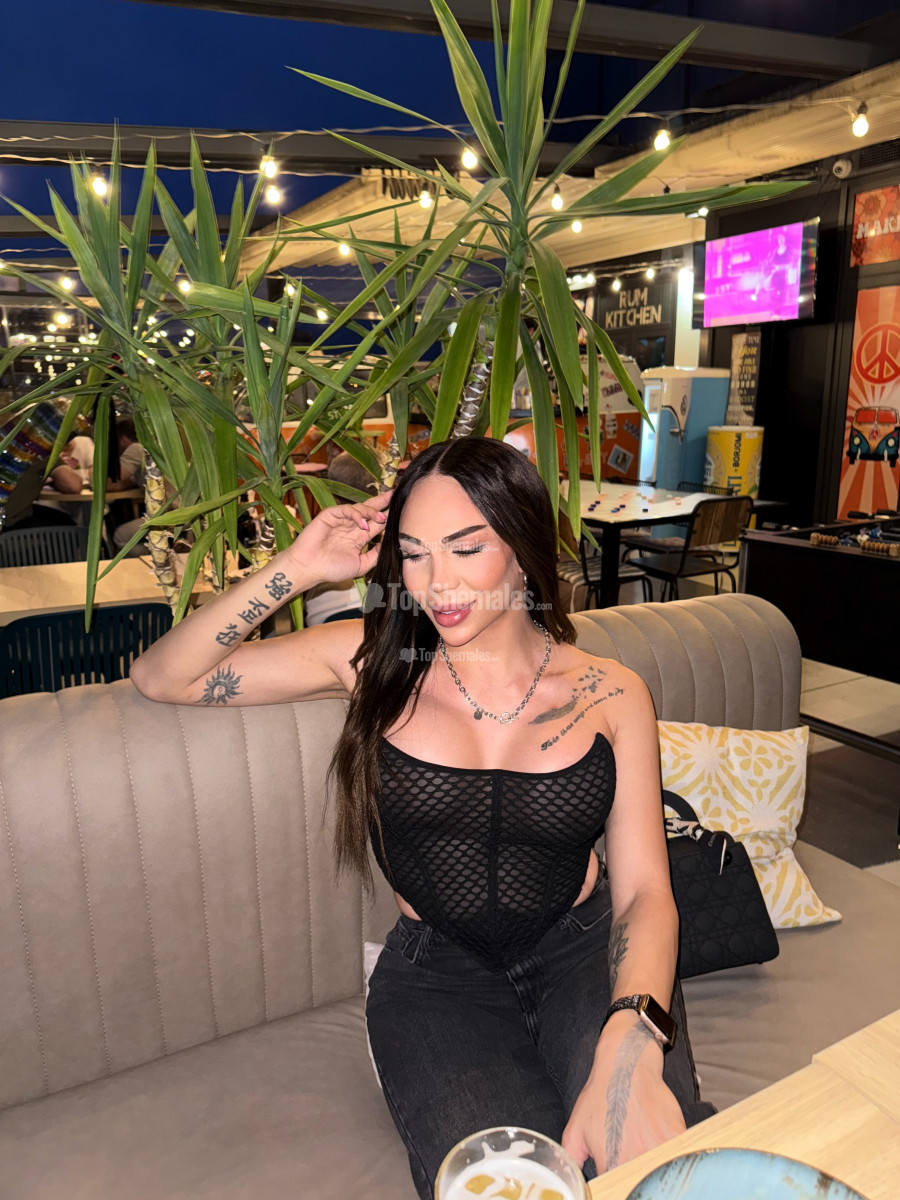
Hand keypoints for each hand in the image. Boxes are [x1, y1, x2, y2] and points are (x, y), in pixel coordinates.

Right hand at [285, 491, 390, 583]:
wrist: (309, 569)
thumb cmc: (331, 569)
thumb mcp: (361, 565)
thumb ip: (375, 555)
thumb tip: (389, 544)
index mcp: (358, 537)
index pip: (376, 524)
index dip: (388, 517)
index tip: (402, 511)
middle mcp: (351, 527)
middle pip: (370, 510)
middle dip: (383, 502)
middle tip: (395, 495)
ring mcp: (341, 520)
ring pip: (360, 508)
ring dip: (372, 512)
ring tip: (381, 519)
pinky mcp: (330, 515)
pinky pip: (347, 509)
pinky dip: (357, 515)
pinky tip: (363, 525)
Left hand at [561, 1020, 685, 1175]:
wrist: (627, 1064)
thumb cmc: (601, 1093)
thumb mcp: (576, 1129)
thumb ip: (573, 1161)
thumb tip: (572, 1180)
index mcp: (612, 1164)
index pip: (617, 1193)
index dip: (618, 1189)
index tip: (618, 1183)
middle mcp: (637, 1161)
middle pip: (641, 1187)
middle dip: (637, 1182)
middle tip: (631, 1164)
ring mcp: (660, 1150)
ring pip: (662, 1177)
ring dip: (655, 1172)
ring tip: (645, 1154)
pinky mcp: (677, 1137)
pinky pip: (678, 1158)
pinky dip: (672, 1158)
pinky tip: (660, 1145)